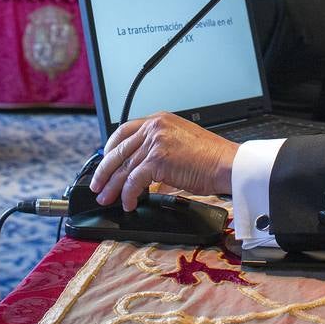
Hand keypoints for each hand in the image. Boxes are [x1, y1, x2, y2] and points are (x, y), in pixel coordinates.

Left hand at [90, 112, 236, 211]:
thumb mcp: (180, 142)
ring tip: (107, 199)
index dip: (110, 147)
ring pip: (124, 167)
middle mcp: (155, 127)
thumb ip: (158, 147)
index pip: (124, 130)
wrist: (227, 164)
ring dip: (113, 187)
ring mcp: (155, 142)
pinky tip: (129, 203)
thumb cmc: (210, 157)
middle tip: (97, 185)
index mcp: (159, 120)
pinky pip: (134, 181)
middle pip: (119, 150)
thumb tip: (141, 169)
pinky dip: (129, 195)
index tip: (104, 160)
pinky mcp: (157, 160)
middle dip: (104, 171)